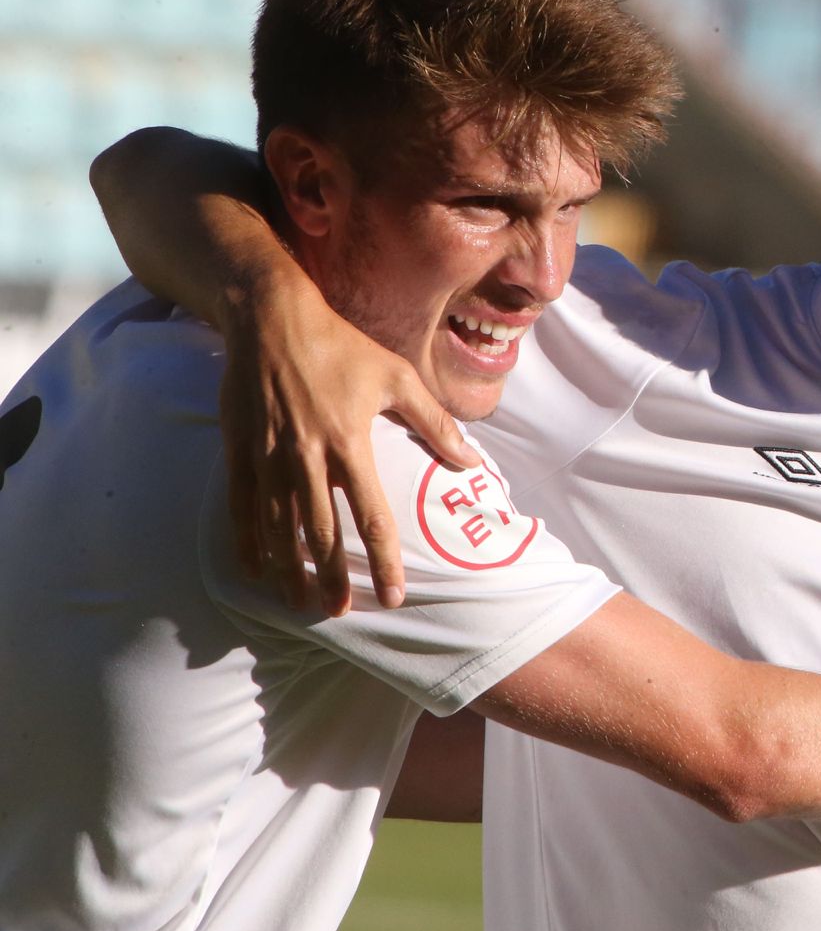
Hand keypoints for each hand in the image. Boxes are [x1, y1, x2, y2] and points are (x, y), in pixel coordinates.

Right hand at [221, 274, 475, 615]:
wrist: (270, 318)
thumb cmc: (340, 346)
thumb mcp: (397, 377)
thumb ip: (435, 423)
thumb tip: (471, 460)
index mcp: (349, 443)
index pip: (372, 517)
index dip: (384, 561)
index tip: (394, 595)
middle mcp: (306, 458)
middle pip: (320, 534)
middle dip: (331, 578)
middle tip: (340, 612)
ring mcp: (268, 457)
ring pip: (278, 529)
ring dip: (289, 570)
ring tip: (300, 602)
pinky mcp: (238, 450)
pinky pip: (241, 508)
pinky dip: (247, 542)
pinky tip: (254, 570)